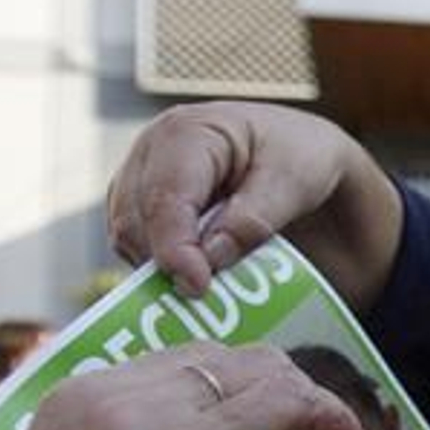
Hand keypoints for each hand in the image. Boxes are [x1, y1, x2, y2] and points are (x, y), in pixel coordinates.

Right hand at [107, 101, 402, 309]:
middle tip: (207, 297)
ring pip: (129, 235)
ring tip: (209, 286)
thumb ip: (252, 221)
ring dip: (161, 267)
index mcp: (187, 131)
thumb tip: (209, 259)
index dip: (175, 248)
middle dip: (166, 263)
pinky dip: (162, 263)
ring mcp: (140, 174)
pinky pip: (137, 241)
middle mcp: (151, 148)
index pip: (166, 197)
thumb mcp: (292, 184)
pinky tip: (198, 274)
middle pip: (136, 220)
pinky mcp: (141, 200)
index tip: (196, 287)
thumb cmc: (299, 157)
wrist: (300, 150)